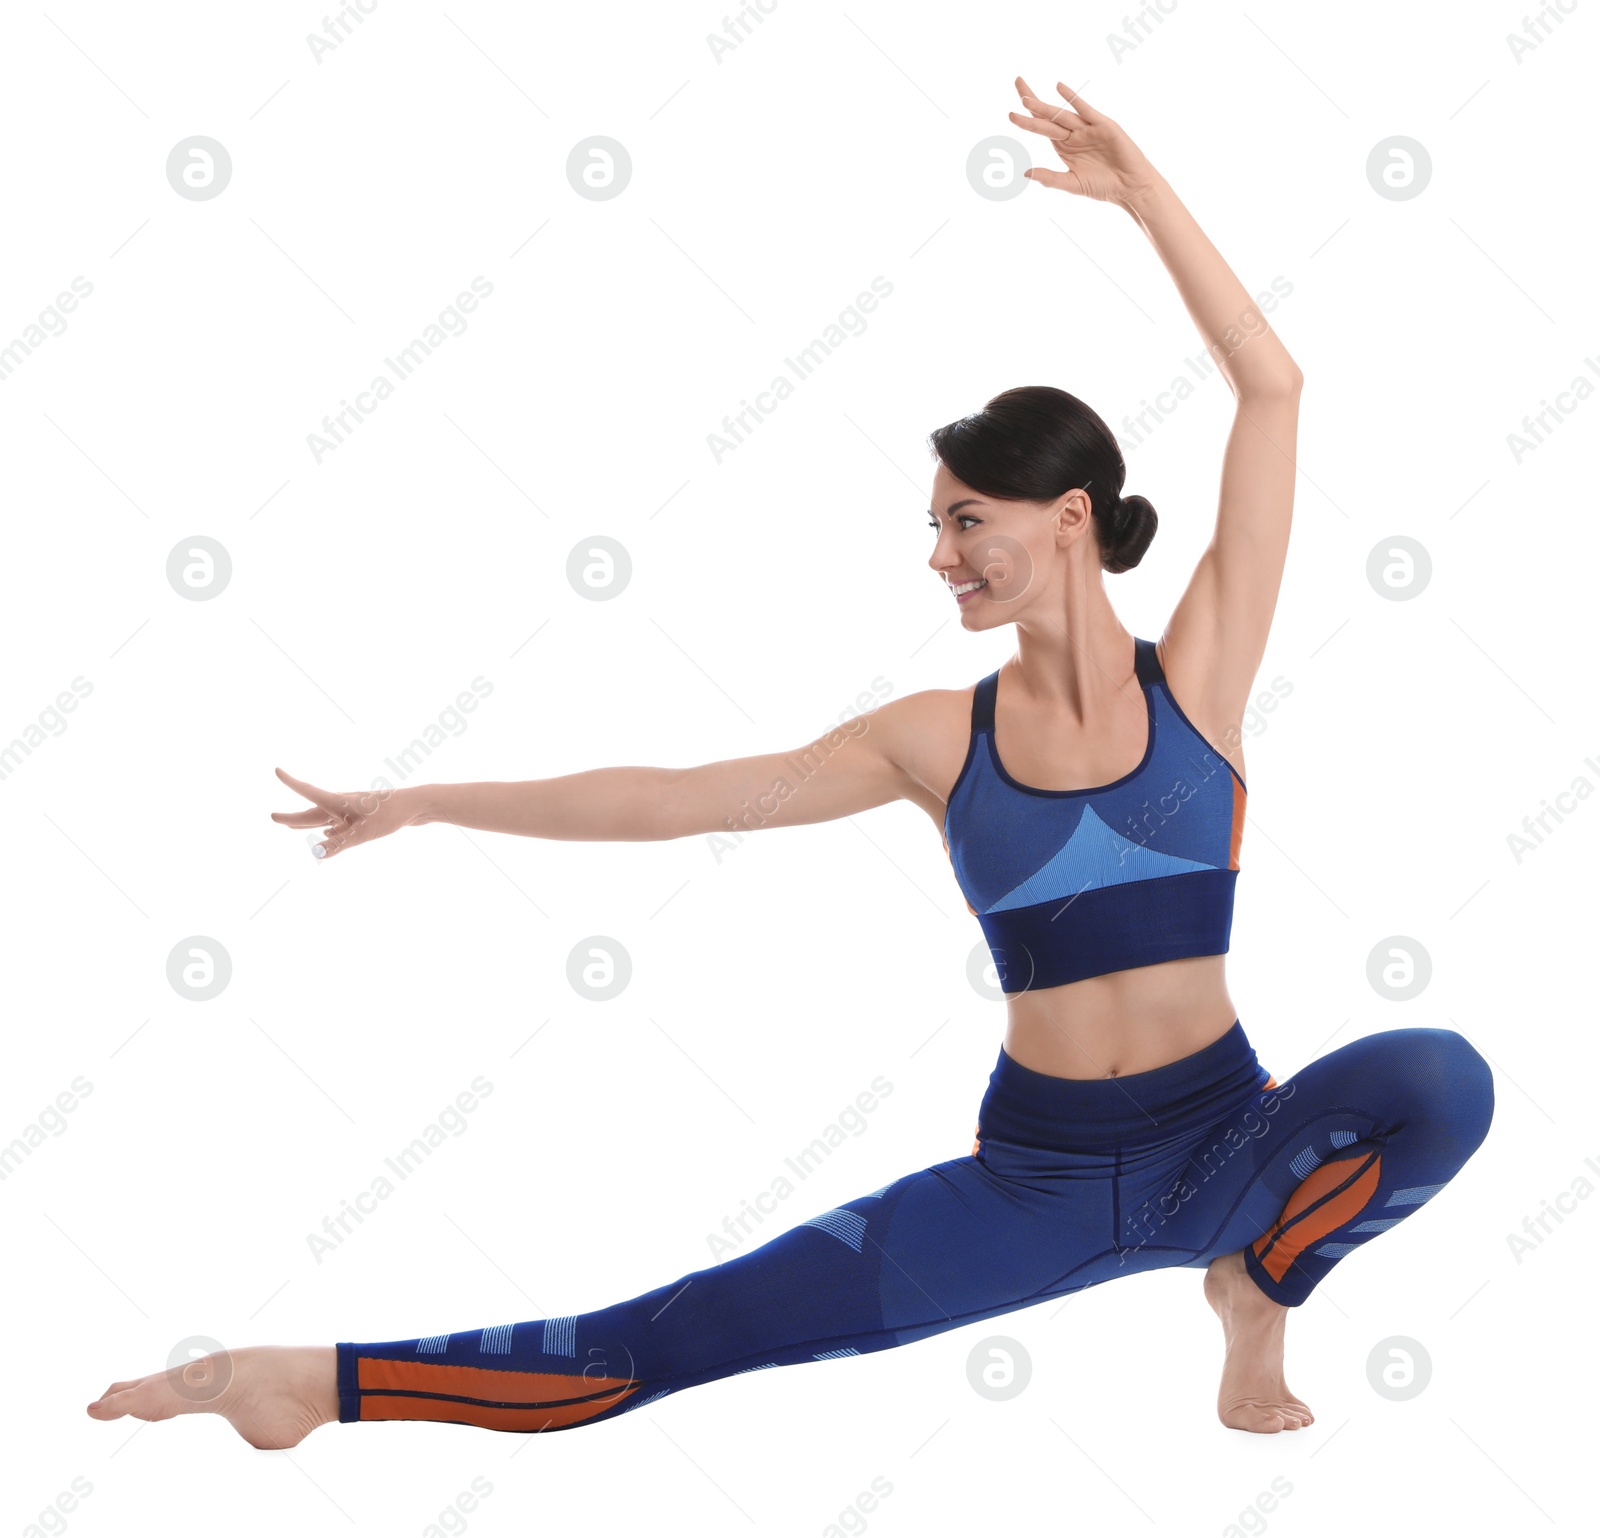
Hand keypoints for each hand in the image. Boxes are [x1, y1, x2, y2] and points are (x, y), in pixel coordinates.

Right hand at [271, 768, 424, 859]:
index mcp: (339, 802)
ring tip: (291, 827)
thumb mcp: (363, 833)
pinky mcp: (364, 818)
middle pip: (312, 812)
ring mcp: (353, 811)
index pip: (308, 791)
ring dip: (307, 823)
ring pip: (324, 818)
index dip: (291, 782)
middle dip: (293, 817)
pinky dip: (328, 830)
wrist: (417, 806)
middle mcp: (343, 804)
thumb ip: (339, 843)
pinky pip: (338, 824)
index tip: (276, 769)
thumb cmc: (390, 815)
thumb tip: (315, 853)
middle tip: (273, 818)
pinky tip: (327, 834)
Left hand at [1007, 76, 1160, 206]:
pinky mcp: (1103, 125)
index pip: (1041, 128)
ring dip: (1044, 107)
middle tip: (1017, 83)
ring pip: (1061, 115)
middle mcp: (1073, 134)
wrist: (1130, 186)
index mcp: (1064, 146)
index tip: (1010, 114)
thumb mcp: (1072, 183)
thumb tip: (1025, 173)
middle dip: (1031, 102)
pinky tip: (1059, 88)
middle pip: (1048, 115)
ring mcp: (1087, 128)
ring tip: (1026, 99)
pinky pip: (1085, 110)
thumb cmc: (1103, 186)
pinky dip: (1073, 99)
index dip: (1026, 120)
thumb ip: (1050, 178)